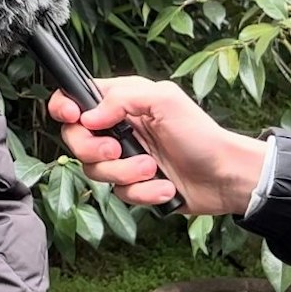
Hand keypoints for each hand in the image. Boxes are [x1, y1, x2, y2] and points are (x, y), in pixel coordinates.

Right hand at [47, 77, 268, 215]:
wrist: (227, 176)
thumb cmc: (201, 134)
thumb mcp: (165, 100)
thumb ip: (122, 98)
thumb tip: (88, 117)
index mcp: (119, 102)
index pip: (74, 97)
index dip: (64, 107)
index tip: (74, 117)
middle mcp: (116, 129)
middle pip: (75, 139)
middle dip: (94, 149)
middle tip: (118, 151)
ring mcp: (123, 159)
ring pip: (95, 170)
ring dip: (125, 173)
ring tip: (153, 169)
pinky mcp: (134, 185)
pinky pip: (119, 194)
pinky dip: (143, 192)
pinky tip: (164, 187)